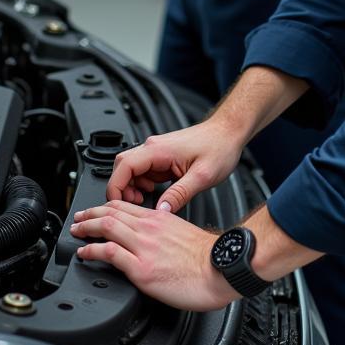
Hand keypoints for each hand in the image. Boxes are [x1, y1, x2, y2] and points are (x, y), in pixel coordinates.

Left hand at [70, 200, 235, 311]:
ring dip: (86, 228)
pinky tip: (84, 252)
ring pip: (107, 227)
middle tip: (78, 219)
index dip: (105, 207)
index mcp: (160, 218)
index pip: (125, 207)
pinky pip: (110, 253)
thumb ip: (167, 232)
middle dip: (90, 214)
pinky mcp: (141, 268)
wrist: (220, 268)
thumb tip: (157, 239)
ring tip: (76, 231)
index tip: (95, 212)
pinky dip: (93, 250)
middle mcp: (149, 228)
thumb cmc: (209, 256)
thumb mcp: (184, 233)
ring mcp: (144, 247)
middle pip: (111, 213)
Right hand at [107, 121, 243, 213]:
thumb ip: (179, 195)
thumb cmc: (219, 147)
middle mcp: (154, 148)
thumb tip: (161, 211)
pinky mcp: (164, 157)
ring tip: (144, 200)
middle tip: (133, 205)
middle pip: (122, 166)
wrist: (229, 132)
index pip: (123, 166)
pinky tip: (154, 193)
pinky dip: (143, 184)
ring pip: (132, 169)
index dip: (116, 187)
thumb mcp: (202, 176)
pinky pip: (144, 171)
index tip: (117, 204)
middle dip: (122, 188)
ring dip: (133, 186)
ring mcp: (158, 152)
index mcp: (158, 150)